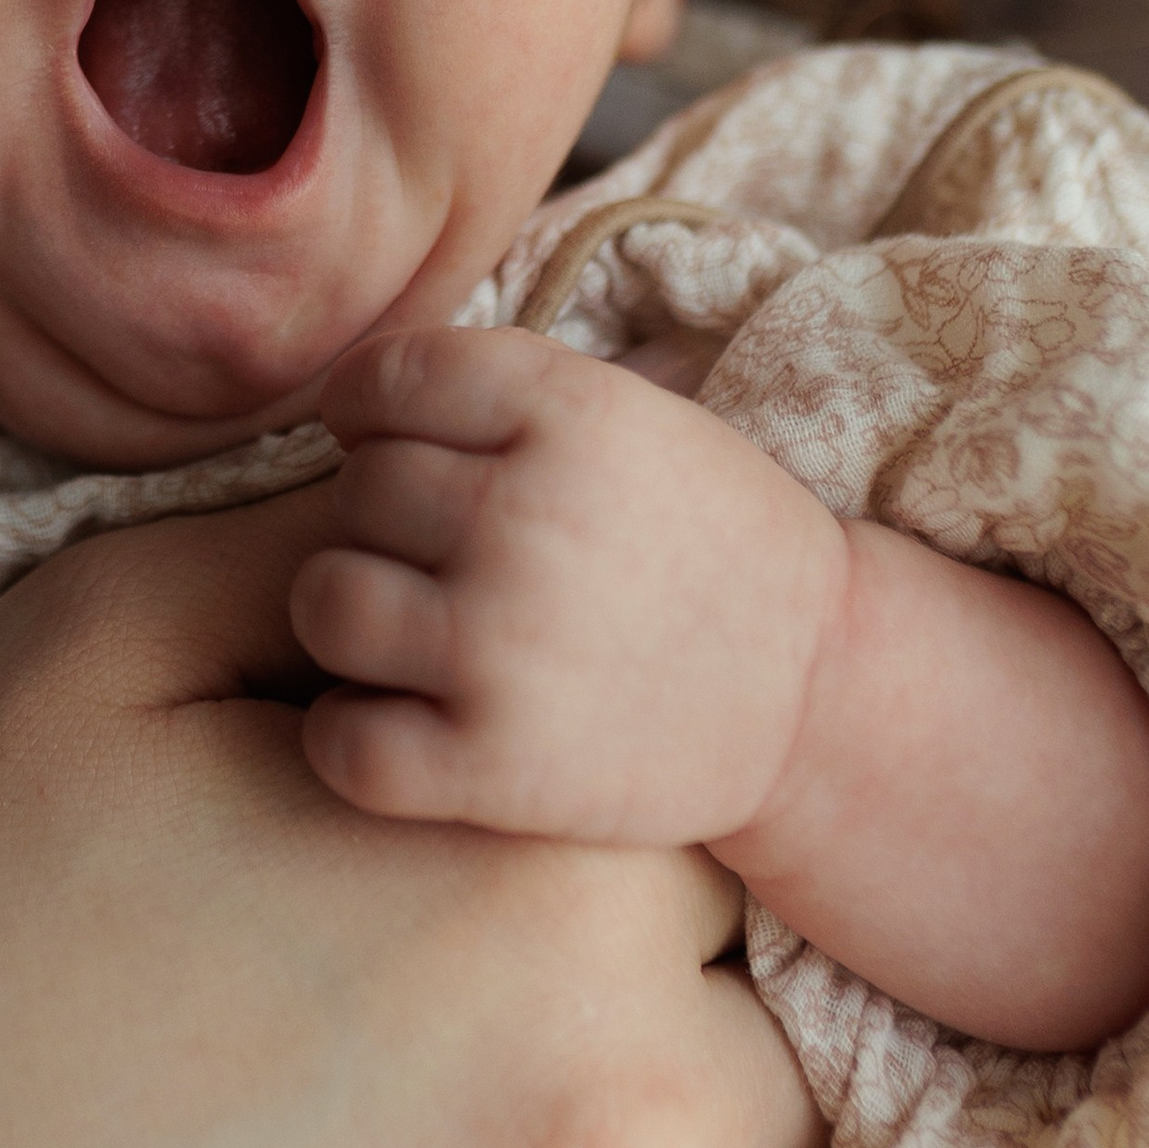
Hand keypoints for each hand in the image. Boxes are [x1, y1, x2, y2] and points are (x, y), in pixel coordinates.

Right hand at [0, 491, 1036, 1147]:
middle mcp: (611, 1115)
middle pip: (777, 1052)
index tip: (469, 895)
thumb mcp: (75, 649)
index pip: (702, 826)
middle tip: (464, 1075)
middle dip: (664, 1041)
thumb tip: (465, 485)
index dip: (588, 851)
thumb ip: (324, 549)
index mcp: (525, 862)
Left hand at [293, 326, 849, 847]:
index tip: (382, 440)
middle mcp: (526, 517)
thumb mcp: (637, 417)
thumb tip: (355, 387)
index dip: (365, 409)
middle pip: (358, 492)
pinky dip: (350, 737)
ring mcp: (504, 647)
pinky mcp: (496, 768)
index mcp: (569, 412)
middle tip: (448, 554)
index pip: (385, 378)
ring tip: (411, 630)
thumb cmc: (710, 544)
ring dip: (353, 616)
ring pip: (325, 603)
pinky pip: (342, 743)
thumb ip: (509, 389)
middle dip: (385, 521)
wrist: (823, 697)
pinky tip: (398, 721)